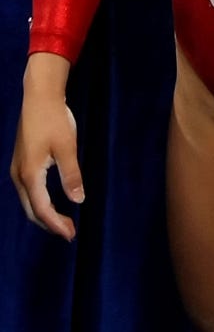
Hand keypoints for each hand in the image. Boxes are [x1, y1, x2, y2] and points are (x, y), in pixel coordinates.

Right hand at [10, 87, 83, 241]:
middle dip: (49, 223)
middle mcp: (19, 176)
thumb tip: (78, 200)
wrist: (39, 96)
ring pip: (28, 202)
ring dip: (44, 214)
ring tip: (62, 221)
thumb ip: (71, 174)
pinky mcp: (21, 163)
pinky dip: (39, 202)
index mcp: (30, 175)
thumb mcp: (67, 146)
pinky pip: (28, 191)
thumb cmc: (54, 119)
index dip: (56, 224)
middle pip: (31, 210)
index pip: (42, 209)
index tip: (71, 234)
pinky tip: (51, 202)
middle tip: (69, 232)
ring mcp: (17, 169)